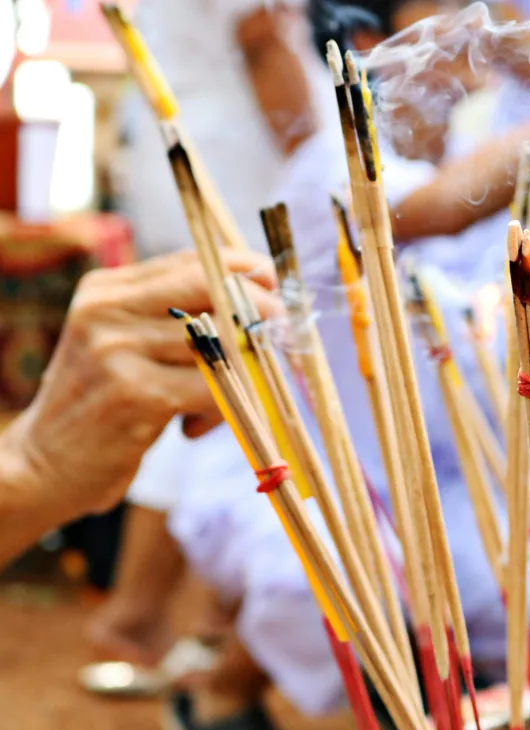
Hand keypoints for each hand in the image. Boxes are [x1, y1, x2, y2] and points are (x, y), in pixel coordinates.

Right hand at [2, 250, 280, 520]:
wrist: (44, 464)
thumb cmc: (104, 403)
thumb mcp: (126, 346)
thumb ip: (174, 319)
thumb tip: (261, 299)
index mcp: (107, 289)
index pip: (193, 260)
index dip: (244, 271)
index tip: (275, 287)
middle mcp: (106, 310)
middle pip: (210, 287)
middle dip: (258, 309)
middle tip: (280, 332)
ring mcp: (116, 349)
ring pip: (220, 345)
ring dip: (237, 377)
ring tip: (214, 406)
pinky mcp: (134, 393)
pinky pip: (213, 389)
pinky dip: (221, 409)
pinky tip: (192, 428)